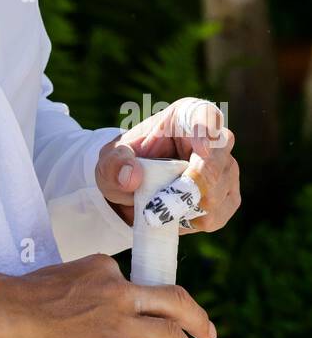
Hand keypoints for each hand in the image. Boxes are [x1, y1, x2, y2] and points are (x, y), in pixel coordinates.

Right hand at [0, 254, 216, 337]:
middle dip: (195, 316)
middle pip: (172, 300)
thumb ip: (83, 289)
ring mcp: (120, 321)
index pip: (136, 283)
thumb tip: (84, 311)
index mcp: (104, 267)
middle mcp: (119, 289)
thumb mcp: (61, 277)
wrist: (6, 312)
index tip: (150, 312)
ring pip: (171, 334)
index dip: (146, 302)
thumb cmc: (21, 298)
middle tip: (206, 330)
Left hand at [95, 96, 239, 234]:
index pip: (205, 115)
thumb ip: (114, 163)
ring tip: (158, 206)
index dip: (207, 132)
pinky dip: (194, 222)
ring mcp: (226, 169)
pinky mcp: (229, 196)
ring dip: (187, 207)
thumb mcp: (109, 160)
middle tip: (161, 202)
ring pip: (219, 193)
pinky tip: (174, 216)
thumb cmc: (126, 164)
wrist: (134, 188)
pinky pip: (218, 216)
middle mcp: (215, 140)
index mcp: (186, 116)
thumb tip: (132, 177)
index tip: (201, 150)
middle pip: (219, 161)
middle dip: (192, 186)